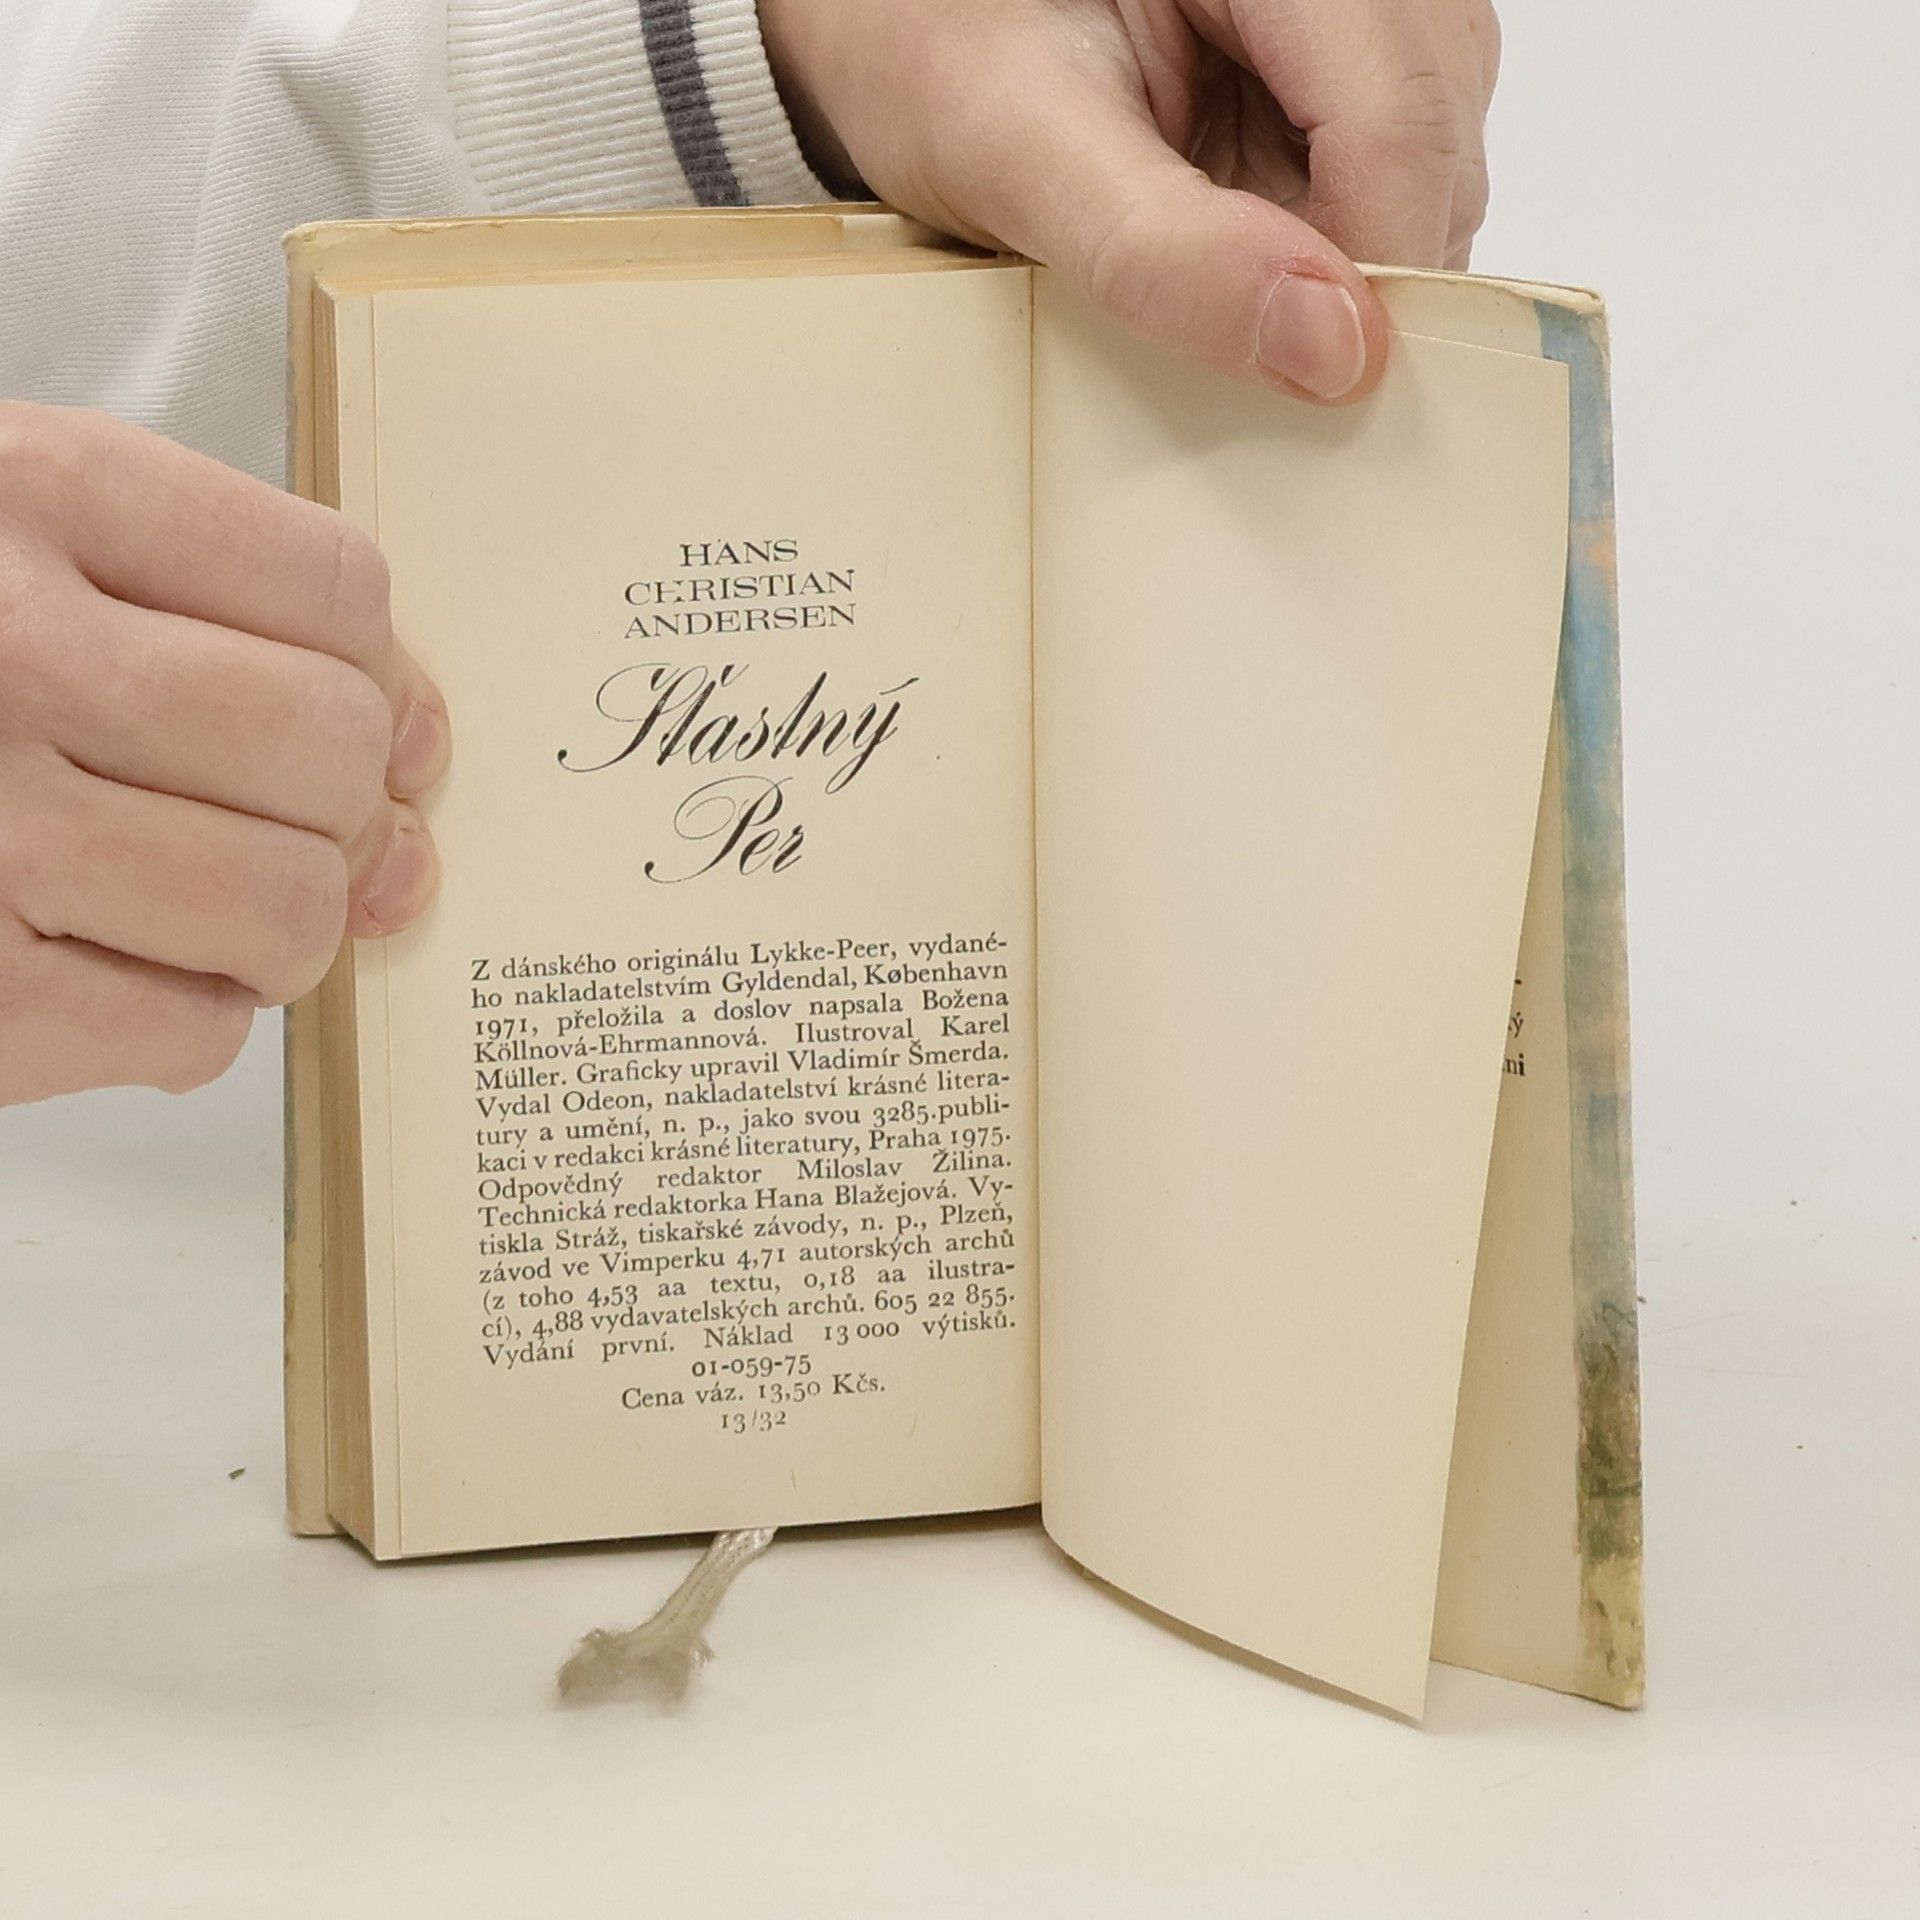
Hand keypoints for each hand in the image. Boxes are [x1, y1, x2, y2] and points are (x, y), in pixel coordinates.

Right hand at [0, 404, 448, 1104]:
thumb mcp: (17, 538)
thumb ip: (212, 608)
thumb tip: (418, 763)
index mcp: (35, 494)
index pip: (335, 590)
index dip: (385, 679)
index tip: (378, 724)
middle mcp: (10, 654)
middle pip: (329, 751)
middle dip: (342, 810)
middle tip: (284, 827)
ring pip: (287, 907)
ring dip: (280, 927)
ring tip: (203, 907)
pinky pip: (192, 1029)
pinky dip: (190, 1016)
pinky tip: (116, 967)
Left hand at [761, 0, 1498, 401]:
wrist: (897, 15)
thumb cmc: (930, 42)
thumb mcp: (1016, 148)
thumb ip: (1162, 250)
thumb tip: (1330, 349)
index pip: (1400, 119)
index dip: (1371, 276)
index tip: (1316, 393)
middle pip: (1433, 148)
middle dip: (1360, 282)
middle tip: (1247, 362)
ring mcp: (1365, 7)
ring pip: (1428, 173)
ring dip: (1343, 269)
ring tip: (1217, 289)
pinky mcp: (1347, 61)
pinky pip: (1386, 177)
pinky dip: (1325, 251)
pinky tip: (1240, 265)